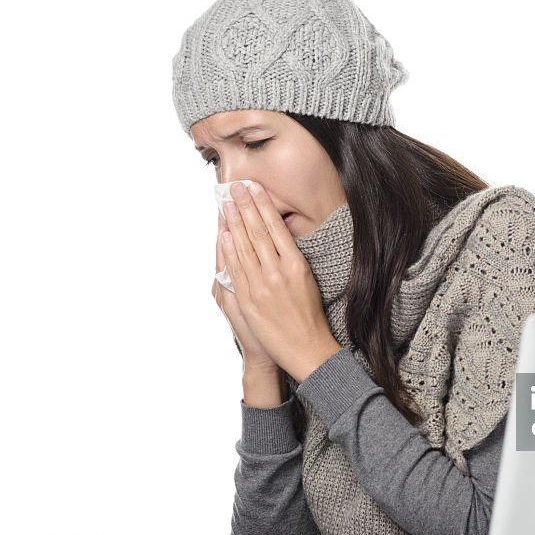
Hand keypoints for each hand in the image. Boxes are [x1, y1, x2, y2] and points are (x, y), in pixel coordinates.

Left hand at [219, 180, 341, 382]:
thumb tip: (278, 237)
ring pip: (244, 246)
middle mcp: (278, 271)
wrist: (306, 348)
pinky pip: (235, 269)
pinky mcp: (247, 299)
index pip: (275, 227)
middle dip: (245, 206)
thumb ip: (292, 259)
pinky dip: (228, 250)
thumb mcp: (308, 280)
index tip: (254, 188)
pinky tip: (225, 234)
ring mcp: (260, 285)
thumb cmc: (309, 316)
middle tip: (235, 187)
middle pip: (257, 231)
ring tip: (226, 204)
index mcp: (296, 265)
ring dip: (233, 223)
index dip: (262, 205)